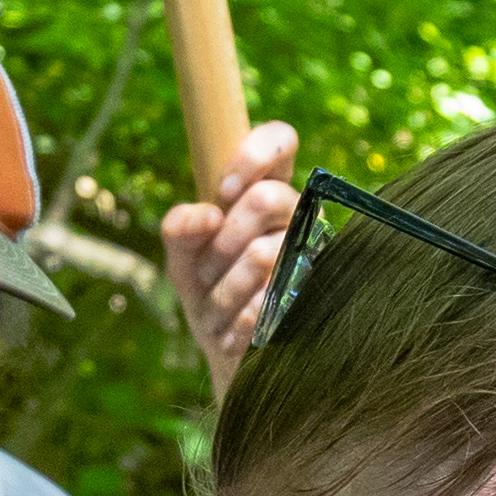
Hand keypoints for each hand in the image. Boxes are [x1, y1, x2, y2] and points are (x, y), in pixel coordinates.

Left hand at [160, 119, 301, 388]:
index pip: (280, 139)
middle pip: (268, 198)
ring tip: (213, 311)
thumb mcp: (182, 259)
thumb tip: (206, 215)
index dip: (253, 155)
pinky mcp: (314, 297)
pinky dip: (237, 321)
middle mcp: (298, 215)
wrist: (227, 356)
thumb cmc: (208, 292)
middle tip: (205, 270)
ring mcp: (311, 255)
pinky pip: (271, 300)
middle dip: (222, 240)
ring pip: (264, 252)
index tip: (224, 190)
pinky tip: (230, 334)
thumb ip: (181, 229)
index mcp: (266, 189)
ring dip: (224, 288)